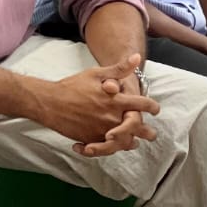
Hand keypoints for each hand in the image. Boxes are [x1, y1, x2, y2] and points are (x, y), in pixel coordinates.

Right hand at [36, 53, 158, 155]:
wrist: (50, 103)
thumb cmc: (72, 86)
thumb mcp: (96, 74)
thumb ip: (119, 69)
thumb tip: (137, 58)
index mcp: (116, 100)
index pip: (143, 105)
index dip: (153, 107)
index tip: (156, 109)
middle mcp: (112, 117)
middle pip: (138, 128)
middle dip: (147, 132)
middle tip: (151, 134)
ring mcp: (102, 130)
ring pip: (125, 142)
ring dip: (131, 142)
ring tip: (134, 142)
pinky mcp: (92, 140)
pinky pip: (107, 149)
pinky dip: (111, 148)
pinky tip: (113, 145)